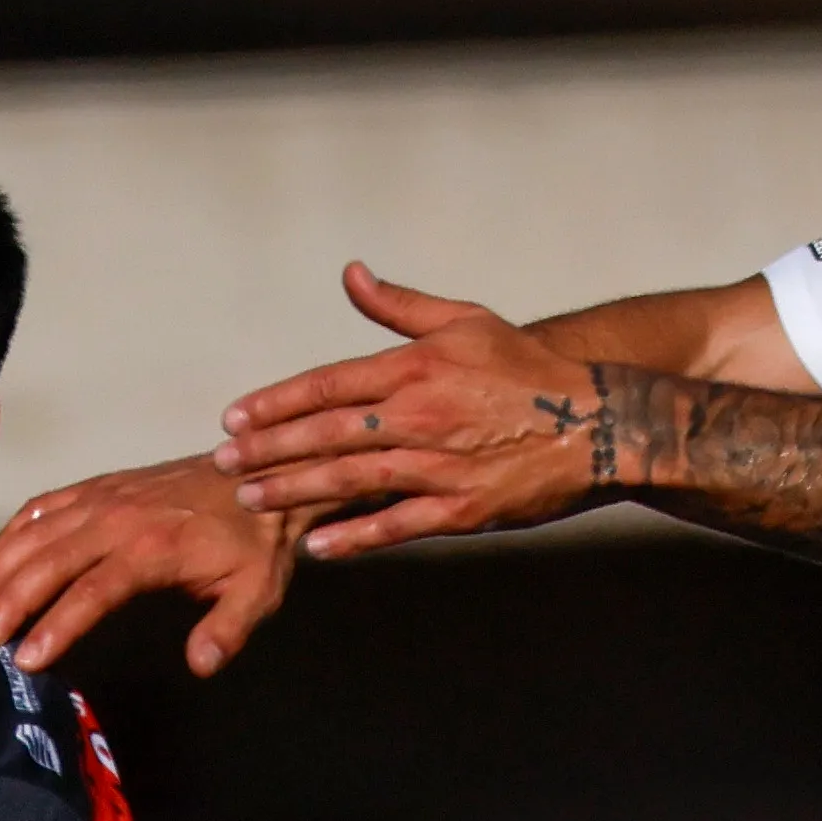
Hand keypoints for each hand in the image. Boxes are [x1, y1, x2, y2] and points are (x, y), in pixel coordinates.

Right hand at [0, 455, 308, 676]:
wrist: (259, 474)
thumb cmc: (253, 540)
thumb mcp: (258, 590)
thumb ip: (228, 628)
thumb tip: (200, 664)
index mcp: (154, 547)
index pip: (93, 590)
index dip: (57, 625)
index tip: (27, 658)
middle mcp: (118, 518)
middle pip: (50, 560)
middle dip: (9, 600)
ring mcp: (103, 497)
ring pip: (37, 531)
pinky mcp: (98, 487)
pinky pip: (45, 506)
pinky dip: (13, 532)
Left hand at [214, 265, 613, 555]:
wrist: (598, 421)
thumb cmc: (527, 367)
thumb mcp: (465, 321)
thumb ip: (399, 305)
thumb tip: (349, 274)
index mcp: (414, 367)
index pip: (326, 385)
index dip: (274, 404)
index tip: (233, 420)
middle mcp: (419, 415)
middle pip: (326, 434)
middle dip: (268, 451)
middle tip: (223, 466)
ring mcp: (439, 465)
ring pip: (350, 478)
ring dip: (295, 492)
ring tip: (251, 501)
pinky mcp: (462, 508)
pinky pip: (397, 524)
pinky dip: (355, 537)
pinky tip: (316, 547)